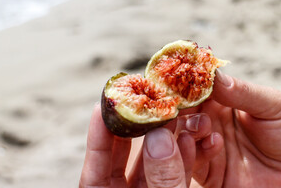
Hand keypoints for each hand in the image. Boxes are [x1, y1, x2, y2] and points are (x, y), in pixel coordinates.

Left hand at [79, 104, 203, 187]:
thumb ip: (162, 179)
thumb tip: (159, 137)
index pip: (95, 167)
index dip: (97, 134)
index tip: (101, 106)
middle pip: (120, 159)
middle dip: (133, 128)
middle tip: (140, 100)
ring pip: (150, 164)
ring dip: (161, 139)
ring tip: (168, 114)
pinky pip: (171, 176)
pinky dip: (179, 159)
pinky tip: (185, 139)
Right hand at [185, 71, 280, 186]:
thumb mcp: (272, 107)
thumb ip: (242, 92)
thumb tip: (213, 75)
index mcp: (220, 101)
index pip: (195, 87)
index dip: (185, 80)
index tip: (178, 75)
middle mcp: (207, 120)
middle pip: (181, 109)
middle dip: (178, 104)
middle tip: (179, 102)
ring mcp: (204, 144)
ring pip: (179, 133)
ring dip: (188, 126)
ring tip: (205, 124)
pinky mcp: (204, 170)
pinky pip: (188, 160)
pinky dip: (194, 150)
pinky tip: (213, 143)